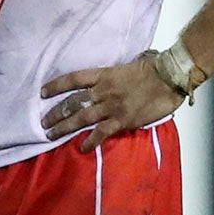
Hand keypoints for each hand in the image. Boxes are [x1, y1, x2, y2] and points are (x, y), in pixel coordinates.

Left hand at [40, 54, 182, 149]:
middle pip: (72, 101)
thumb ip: (114, 75)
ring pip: (81, 117)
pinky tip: (82, 148)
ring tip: (51, 134)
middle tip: (44, 122)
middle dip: (55, 112)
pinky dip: (90, 141)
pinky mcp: (122, 120)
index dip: (56, 86)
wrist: (170, 77)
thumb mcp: (127, 66)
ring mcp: (112, 106)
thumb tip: (109, 79)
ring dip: (64, 126)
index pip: (73, 79)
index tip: (43, 92)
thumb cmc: (153, 69)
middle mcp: (104, 91)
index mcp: (104, 75)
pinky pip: (101, 133)